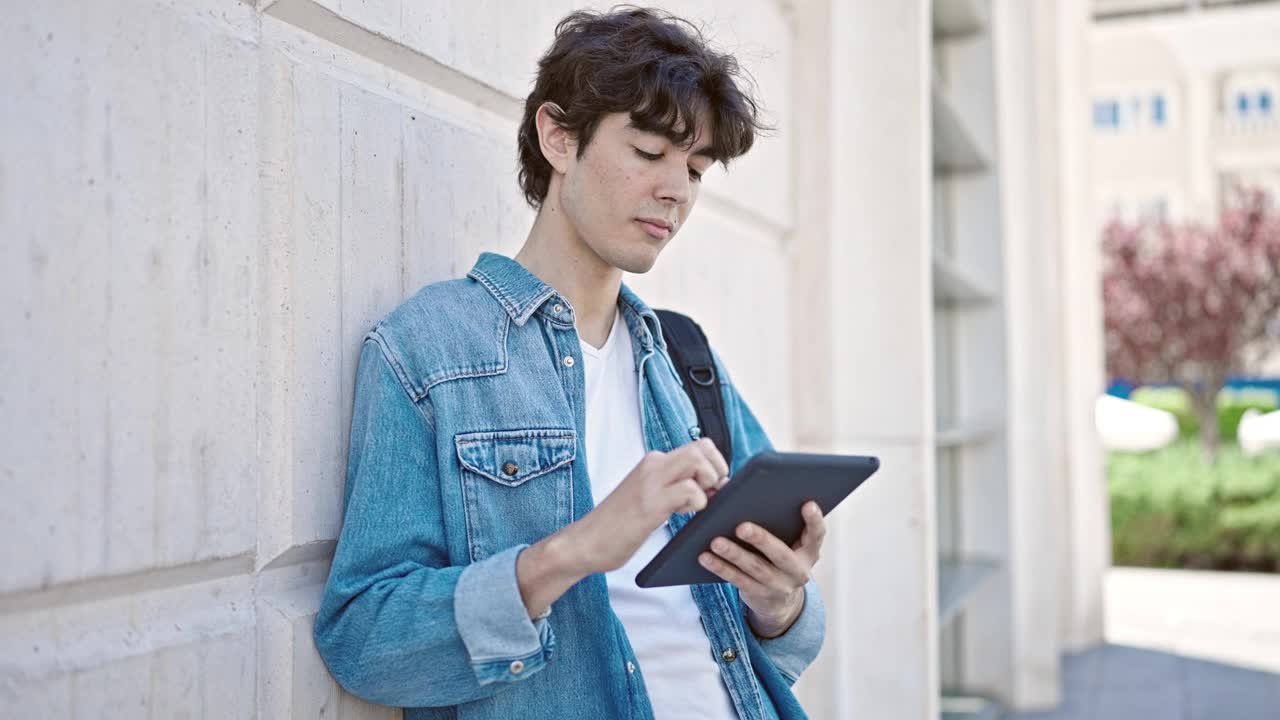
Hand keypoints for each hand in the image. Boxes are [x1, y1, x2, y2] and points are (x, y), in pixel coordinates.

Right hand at [570, 438, 729, 574]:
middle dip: (718, 470)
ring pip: (698, 460)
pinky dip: (698, 502)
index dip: (715, 464)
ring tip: (698, 505)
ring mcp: (651, 482)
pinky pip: (689, 490)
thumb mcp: (649, 497)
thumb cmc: (618, 525)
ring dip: (709, 483)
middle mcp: (653, 465)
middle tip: (711, 495)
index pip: (698, 446)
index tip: (712, 488)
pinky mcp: (650, 503)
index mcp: (653, 463)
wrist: (584, 542)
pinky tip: (685, 515)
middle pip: (703, 447)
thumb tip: (712, 487)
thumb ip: (674, 487)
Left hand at [698, 500, 825, 638]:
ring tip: (715, 541)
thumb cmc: (776, 553)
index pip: (817, 534)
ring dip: (734, 554)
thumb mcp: (784, 539)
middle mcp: (798, 570)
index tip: (807, 503)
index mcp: (809, 551)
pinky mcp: (760, 595)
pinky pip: (739, 581)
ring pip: (756, 569)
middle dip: (761, 540)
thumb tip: (728, 487)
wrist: (778, 600)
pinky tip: (705, 557)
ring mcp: (780, 585)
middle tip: (741, 526)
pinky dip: (721, 568)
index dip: (815, 520)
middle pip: (781, 554)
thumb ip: (770, 515)